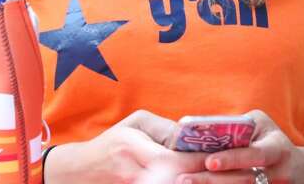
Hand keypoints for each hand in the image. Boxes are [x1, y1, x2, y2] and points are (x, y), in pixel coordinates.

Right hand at [44, 110, 206, 183]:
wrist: (81, 171)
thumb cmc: (112, 142)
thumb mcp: (135, 124)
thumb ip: (164, 128)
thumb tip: (189, 135)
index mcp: (134, 150)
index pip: (173, 160)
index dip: (198, 160)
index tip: (218, 155)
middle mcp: (134, 174)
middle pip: (176, 179)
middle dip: (201, 175)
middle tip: (222, 169)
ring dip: (193, 182)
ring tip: (214, 176)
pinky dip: (178, 183)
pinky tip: (192, 179)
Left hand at [175, 110, 303, 183]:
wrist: (300, 170)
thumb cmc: (273, 140)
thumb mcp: (263, 125)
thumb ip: (239, 125)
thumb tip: (206, 129)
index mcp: (277, 150)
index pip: (253, 155)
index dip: (231, 159)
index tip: (208, 161)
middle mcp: (277, 173)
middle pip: (242, 180)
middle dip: (211, 180)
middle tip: (184, 179)